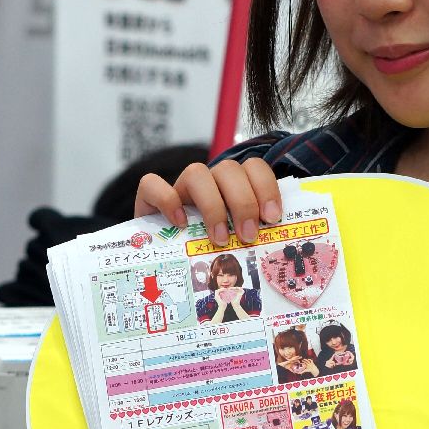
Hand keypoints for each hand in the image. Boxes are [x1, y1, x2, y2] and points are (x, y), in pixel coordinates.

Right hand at [135, 158, 282, 246]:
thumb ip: (255, 237)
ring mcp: (179, 189)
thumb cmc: (207, 253)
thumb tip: (279, 245)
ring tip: (220, 238)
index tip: (272, 218)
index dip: (266, 187)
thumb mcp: (236, 244)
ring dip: (213, 205)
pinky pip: (152, 184)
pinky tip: (181, 224)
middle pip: (228, 170)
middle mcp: (208, 183)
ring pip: (196, 173)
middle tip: (248, 236)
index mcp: (233, 188)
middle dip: (243, 202)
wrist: (162, 261)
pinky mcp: (149, 199)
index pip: (253, 167)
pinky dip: (167, 201)